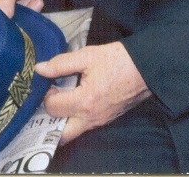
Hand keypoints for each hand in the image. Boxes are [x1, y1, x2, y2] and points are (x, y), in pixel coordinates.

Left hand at [36, 41, 151, 143]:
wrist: (147, 67)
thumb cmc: (119, 60)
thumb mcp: (88, 56)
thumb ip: (61, 63)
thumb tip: (40, 69)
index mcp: (84, 101)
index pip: (53, 107)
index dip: (47, 94)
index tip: (53, 83)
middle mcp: (91, 118)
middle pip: (60, 134)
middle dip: (50, 120)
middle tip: (52, 102)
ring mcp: (100, 121)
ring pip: (73, 133)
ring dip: (63, 122)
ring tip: (63, 103)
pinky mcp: (107, 120)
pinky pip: (85, 126)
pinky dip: (76, 119)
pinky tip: (78, 102)